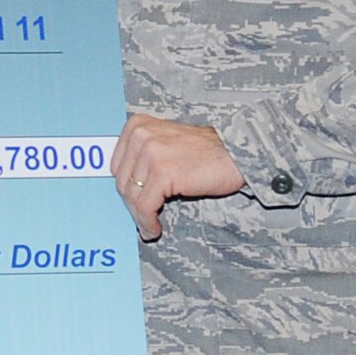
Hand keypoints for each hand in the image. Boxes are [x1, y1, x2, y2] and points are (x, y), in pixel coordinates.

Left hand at [110, 114, 245, 240]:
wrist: (237, 155)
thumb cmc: (207, 152)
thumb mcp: (167, 142)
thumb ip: (144, 155)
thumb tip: (126, 187)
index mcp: (137, 125)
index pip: (117, 166)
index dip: (127, 189)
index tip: (136, 203)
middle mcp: (141, 135)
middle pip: (123, 182)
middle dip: (132, 206)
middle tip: (143, 220)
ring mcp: (151, 153)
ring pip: (132, 196)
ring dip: (140, 218)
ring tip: (149, 228)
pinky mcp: (162, 173)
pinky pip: (145, 206)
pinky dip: (147, 222)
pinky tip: (155, 229)